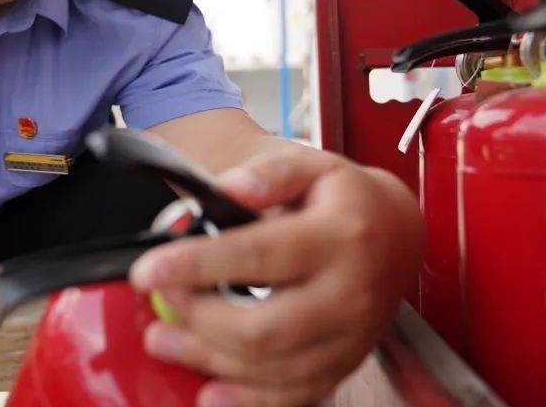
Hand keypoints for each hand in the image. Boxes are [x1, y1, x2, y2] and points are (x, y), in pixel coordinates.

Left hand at [129, 148, 422, 406]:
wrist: (397, 234)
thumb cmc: (346, 199)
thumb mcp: (312, 163)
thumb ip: (269, 172)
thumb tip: (228, 189)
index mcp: (340, 237)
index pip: (257, 255)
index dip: (196, 265)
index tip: (148, 270)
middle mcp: (350, 294)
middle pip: (262, 328)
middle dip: (197, 318)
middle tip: (160, 298)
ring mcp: (350, 338)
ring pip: (271, 368)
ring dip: (207, 358)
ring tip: (163, 337)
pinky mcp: (344, 364)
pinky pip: (295, 396)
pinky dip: (247, 400)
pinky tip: (209, 391)